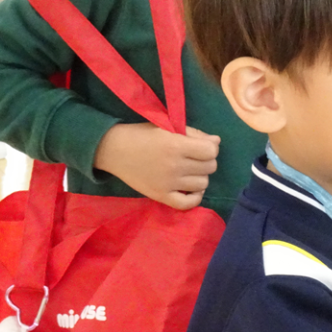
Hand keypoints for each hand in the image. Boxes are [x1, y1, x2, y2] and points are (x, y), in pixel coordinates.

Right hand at [93, 123, 219, 209]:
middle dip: (206, 161)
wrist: (114, 150)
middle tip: (194, 158)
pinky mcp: (161, 196)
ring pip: (203, 184)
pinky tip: (191, 188)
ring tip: (190, 171)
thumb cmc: (142, 135)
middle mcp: (174, 166)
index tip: (201, 147)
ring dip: (200, 177)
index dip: (210, 148)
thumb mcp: (168, 127)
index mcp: (176, 145)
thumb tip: (217, 141)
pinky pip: (188, 204)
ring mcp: (168, 184)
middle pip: (210, 168)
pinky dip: (195, 197)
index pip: (211, 151)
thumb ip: (193, 134)